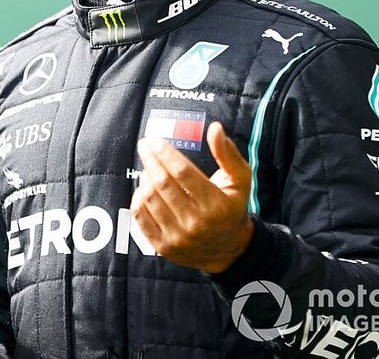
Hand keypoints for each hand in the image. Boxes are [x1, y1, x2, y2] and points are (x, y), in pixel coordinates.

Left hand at [130, 121, 253, 273]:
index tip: (155, 141)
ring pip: (151, 199)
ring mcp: (179, 237)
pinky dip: (137, 200)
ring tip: (147, 166)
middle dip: (150, 159)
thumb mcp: (240, 181)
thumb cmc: (233, 209)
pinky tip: (142, 188)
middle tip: (144, 146)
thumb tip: (215, 128)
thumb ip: (228, 154)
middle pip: (163, 183)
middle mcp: (196, 222)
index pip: (182, 172)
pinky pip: (141, 219)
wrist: (230, 251)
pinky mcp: (165, 247)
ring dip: (144, 177)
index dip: (165, 153)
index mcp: (216, 204)